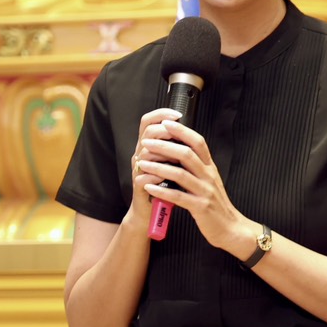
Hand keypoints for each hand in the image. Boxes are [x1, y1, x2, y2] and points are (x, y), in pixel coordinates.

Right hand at [124, 108, 180, 227]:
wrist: (153, 212)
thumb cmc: (165, 186)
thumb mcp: (172, 163)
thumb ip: (176, 147)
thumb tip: (188, 131)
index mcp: (149, 147)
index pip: (148, 121)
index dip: (161, 114)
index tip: (178, 114)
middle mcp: (141, 155)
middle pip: (148, 133)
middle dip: (165, 132)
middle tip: (179, 137)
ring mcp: (138, 170)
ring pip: (146, 154)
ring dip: (164, 156)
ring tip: (178, 160)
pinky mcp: (139, 187)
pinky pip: (145, 178)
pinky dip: (158, 177)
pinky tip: (168, 179)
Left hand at [137, 121, 254, 258]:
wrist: (231, 228)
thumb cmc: (215, 203)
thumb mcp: (209, 180)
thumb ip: (197, 166)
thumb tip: (178, 149)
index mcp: (210, 167)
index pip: (198, 142)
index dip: (182, 131)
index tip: (165, 123)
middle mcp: (209, 176)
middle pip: (186, 154)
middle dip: (164, 146)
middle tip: (146, 142)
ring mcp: (205, 191)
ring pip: (180, 174)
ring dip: (158, 167)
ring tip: (142, 164)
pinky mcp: (200, 207)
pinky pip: (178, 197)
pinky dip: (161, 191)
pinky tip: (148, 188)